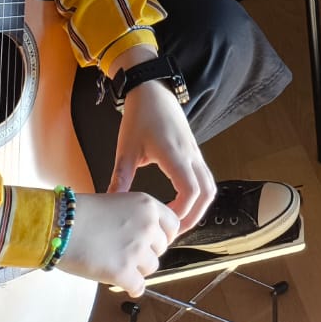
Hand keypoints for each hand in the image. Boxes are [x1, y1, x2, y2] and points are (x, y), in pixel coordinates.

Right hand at [58, 191, 179, 296]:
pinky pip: (138, 286)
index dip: (163, 237)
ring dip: (137, 270)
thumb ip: (135, 218)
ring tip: (117, 265)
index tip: (153, 243)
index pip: (173, 225)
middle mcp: (148, 225)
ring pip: (151, 268)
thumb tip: (145, 240)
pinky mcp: (124, 271)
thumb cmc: (79, 214)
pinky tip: (123, 285)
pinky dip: (132, 288)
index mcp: (147, 205)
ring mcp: (137, 249)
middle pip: (161, 249)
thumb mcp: (116, 202)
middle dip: (147, 254)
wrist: (57, 225)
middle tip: (127, 255)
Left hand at [110, 78, 214, 231]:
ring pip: (209, 186)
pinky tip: (180, 201)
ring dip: (198, 206)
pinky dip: (198, 195)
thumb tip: (111, 204)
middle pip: (207, 193)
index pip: (191, 191)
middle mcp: (191, 156)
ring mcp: (195, 153)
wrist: (153, 90)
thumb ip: (120, 179)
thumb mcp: (126, 150)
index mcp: (174, 155)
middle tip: (173, 231)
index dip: (181, 213)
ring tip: (178, 220)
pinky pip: (205, 177)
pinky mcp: (194, 151)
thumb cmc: (139, 117)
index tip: (164, 224)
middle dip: (194, 216)